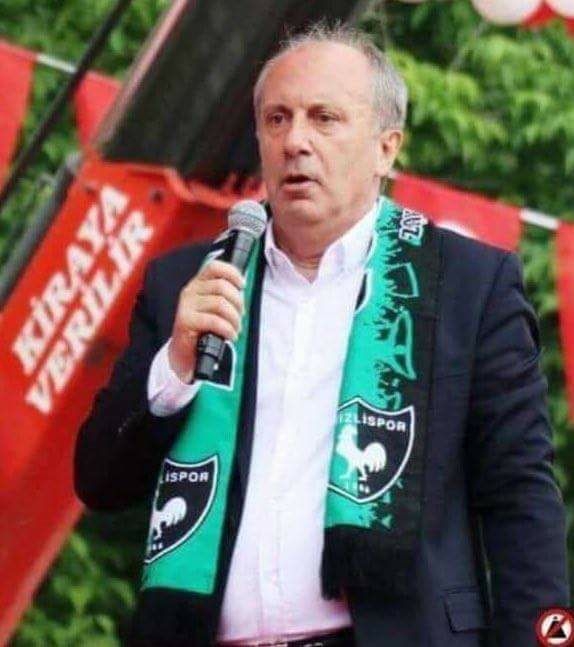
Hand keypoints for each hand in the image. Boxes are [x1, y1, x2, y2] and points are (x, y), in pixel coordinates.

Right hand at [168, 260, 244, 382]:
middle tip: (240, 317)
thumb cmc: (203, 329)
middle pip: (222, 286)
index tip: (242, 285)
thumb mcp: (214, 308)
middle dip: (238, 302)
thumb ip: (225, 296)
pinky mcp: (185, 321)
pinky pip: (214, 321)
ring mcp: (186, 306)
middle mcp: (190, 291)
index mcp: (198, 284)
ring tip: (235, 329)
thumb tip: (242, 288)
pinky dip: (227, 329)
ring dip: (234, 318)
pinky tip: (230, 335)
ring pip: (220, 303)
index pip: (214, 267)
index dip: (232, 273)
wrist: (185, 353)